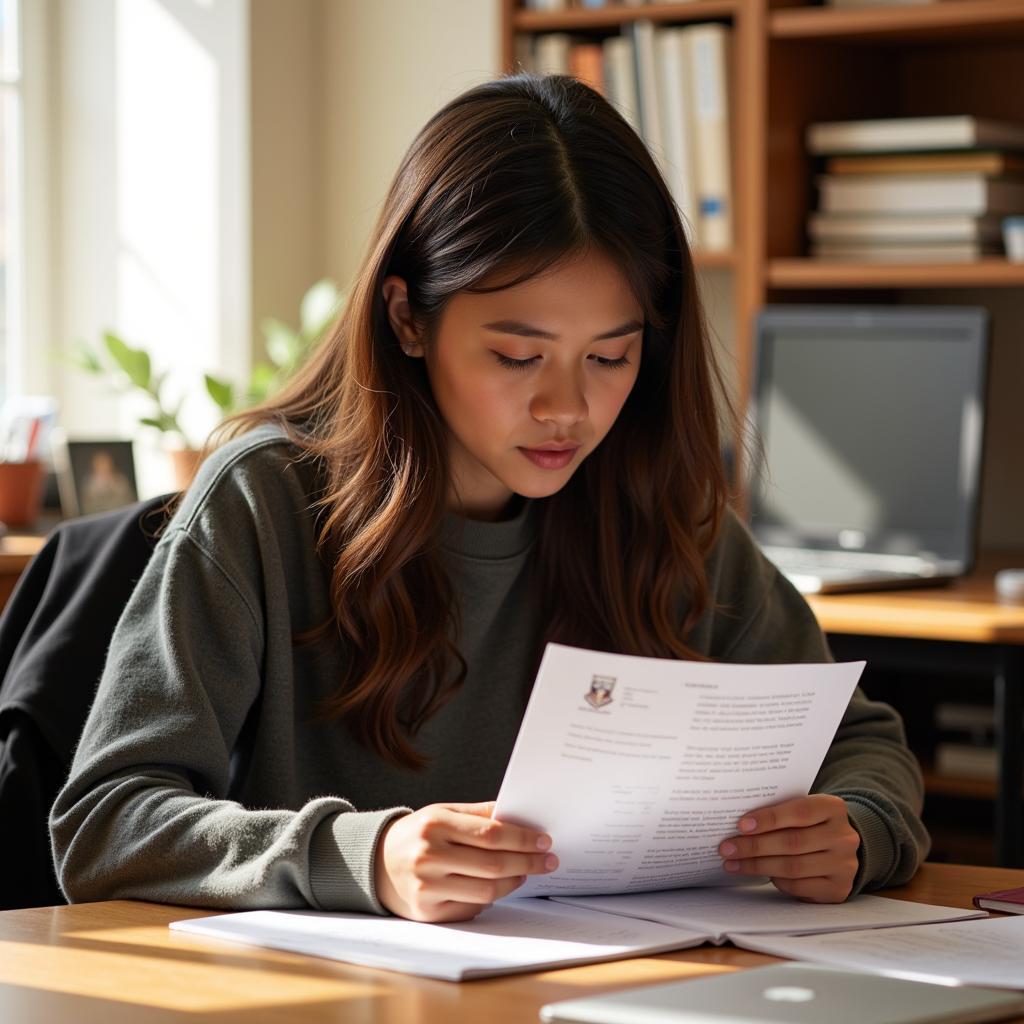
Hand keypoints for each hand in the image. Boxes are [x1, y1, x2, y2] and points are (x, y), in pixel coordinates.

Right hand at [374, 801, 557, 921]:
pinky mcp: (428, 912)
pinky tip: (500, 887)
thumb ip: (480, 814)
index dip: (522, 839)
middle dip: (527, 862)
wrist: (376, 863)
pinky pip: (472, 907)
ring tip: (526, 873)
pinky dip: (491, 897)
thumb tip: (521, 818)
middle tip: (548, 860)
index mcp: (435, 825)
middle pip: (492, 864)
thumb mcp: (443, 813)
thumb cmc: (418, 835)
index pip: (490, 833)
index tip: (544, 840)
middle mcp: (429, 856)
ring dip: (513, 883)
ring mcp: (427, 887)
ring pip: (486, 890)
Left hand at [717, 794, 859, 902]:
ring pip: (793, 867)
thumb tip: (740, 824)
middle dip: (754, 846)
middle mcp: (843, 837)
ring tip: (733, 863)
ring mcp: (844, 865)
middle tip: (727, 848)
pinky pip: (799, 886)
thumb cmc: (811, 823)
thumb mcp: (803, 809)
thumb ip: (780, 811)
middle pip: (792, 843)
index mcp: (833, 808)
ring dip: (757, 866)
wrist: (841, 846)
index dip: (768, 819)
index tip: (741, 825)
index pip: (799, 812)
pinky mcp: (838, 889)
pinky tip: (759, 874)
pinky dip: (776, 880)